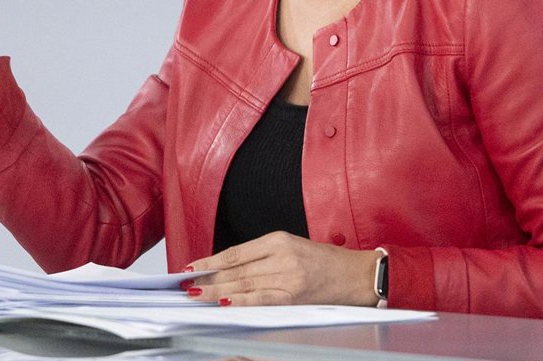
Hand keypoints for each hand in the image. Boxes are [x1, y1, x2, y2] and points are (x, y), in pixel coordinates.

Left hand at [183, 231, 380, 306]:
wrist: (356, 275)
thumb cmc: (324, 262)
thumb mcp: (291, 248)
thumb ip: (262, 257)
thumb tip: (227, 270)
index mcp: (278, 240)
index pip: (235, 253)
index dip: (209, 262)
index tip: (191, 268)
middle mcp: (282, 256)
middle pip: (236, 269)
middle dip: (208, 278)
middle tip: (186, 285)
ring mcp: (288, 277)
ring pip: (244, 284)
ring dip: (217, 291)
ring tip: (197, 295)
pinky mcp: (295, 296)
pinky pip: (262, 299)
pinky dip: (241, 301)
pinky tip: (224, 302)